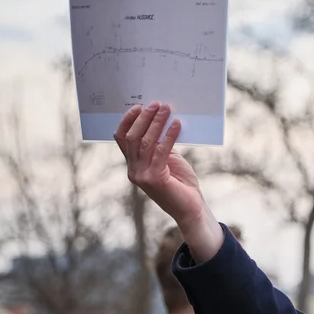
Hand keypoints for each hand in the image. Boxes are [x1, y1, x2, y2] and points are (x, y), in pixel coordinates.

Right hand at [113, 103, 223, 261]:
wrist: (192, 209)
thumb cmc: (181, 184)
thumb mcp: (167, 160)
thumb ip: (159, 144)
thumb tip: (159, 120)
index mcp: (133, 166)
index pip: (122, 139)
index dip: (128, 121)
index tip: (138, 106)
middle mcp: (134, 171)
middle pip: (133, 137)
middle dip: (144, 118)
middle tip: (156, 104)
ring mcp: (142, 176)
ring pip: (145, 142)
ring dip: (157, 123)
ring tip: (167, 109)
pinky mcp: (155, 179)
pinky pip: (161, 151)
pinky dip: (169, 136)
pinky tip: (177, 125)